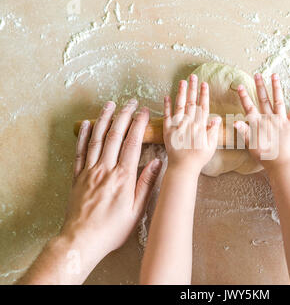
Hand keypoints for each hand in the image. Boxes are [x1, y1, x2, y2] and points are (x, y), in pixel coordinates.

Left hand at [62, 99, 161, 260]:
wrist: (81, 240)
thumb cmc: (111, 229)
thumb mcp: (136, 210)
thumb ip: (146, 184)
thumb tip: (157, 163)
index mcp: (123, 177)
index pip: (132, 144)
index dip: (138, 125)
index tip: (144, 112)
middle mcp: (105, 170)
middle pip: (115, 136)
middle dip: (123, 115)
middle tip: (130, 102)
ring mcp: (89, 171)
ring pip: (97, 139)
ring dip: (104, 119)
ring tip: (110, 104)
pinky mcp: (77, 177)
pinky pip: (80, 151)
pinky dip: (83, 136)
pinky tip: (87, 124)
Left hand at [163, 74, 220, 172]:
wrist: (183, 167)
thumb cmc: (198, 159)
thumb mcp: (211, 146)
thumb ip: (213, 131)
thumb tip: (215, 117)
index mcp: (200, 126)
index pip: (202, 106)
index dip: (203, 94)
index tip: (204, 84)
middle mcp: (189, 124)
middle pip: (191, 102)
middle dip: (192, 88)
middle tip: (193, 76)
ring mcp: (177, 126)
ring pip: (179, 106)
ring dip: (180, 92)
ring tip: (182, 81)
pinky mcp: (167, 131)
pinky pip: (167, 116)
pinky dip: (167, 106)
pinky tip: (167, 96)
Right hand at [233, 73, 289, 171]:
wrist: (282, 164)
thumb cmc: (265, 157)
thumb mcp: (251, 146)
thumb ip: (244, 132)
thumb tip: (236, 121)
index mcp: (258, 124)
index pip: (249, 107)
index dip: (244, 97)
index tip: (240, 86)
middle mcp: (269, 119)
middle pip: (263, 99)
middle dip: (259, 86)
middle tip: (257, 75)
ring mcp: (281, 121)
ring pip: (278, 100)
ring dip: (276, 87)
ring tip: (274, 75)